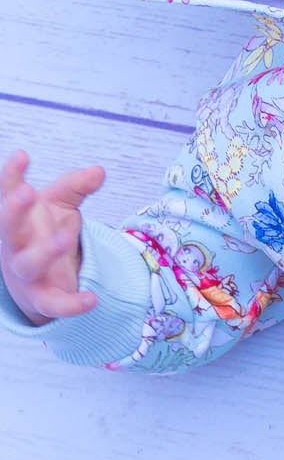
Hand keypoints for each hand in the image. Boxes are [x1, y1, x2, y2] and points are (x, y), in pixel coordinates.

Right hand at [0, 150, 105, 324]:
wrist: (40, 280)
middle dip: (14, 209)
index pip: (7, 193)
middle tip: (28, 191)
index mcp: (16, 219)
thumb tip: (99, 171)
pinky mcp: (43, 298)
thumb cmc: (44, 234)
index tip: (22, 155)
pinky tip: (92, 299)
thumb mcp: (60, 207)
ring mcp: (26, 272)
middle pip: (7, 226)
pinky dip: (72, 304)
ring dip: (45, 251)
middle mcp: (15, 244)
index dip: (11, 175)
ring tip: (66, 237)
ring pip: (28, 264)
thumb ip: (76, 188)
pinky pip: (54, 304)